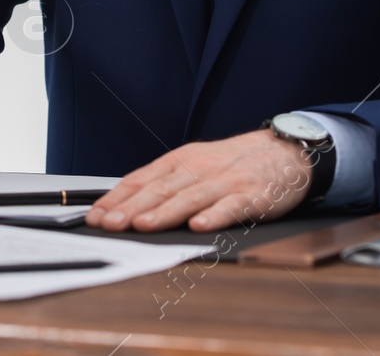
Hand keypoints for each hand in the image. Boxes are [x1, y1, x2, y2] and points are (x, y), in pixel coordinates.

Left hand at [84, 130, 312, 232]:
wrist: (283, 151)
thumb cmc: (232, 164)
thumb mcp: (194, 165)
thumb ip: (165, 184)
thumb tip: (126, 205)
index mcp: (180, 162)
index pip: (141, 179)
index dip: (117, 198)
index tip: (96, 215)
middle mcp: (199, 169)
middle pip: (160, 189)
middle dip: (131, 207)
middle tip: (109, 224)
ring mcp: (225, 182)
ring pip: (190, 197)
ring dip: (165, 212)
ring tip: (143, 225)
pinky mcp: (252, 195)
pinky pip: (232, 206)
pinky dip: (215, 216)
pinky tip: (199, 226)